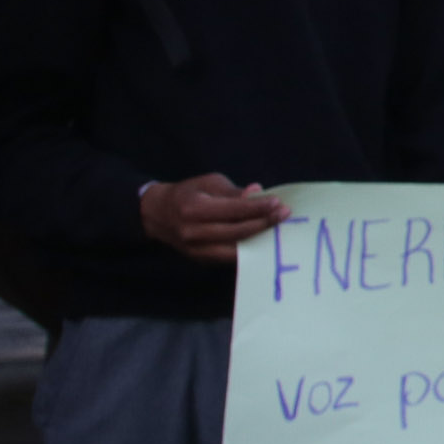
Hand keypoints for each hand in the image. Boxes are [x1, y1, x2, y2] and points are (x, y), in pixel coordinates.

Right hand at [141, 174, 289, 260]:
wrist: (158, 215)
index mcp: (193, 209)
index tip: (278, 203)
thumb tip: (257, 192)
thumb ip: (233, 191)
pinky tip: (264, 240)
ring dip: (259, 239)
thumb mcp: (209, 184)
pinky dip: (248, 249)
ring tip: (278, 228)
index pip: (232, 210)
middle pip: (236, 231)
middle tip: (284, 214)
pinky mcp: (201, 260)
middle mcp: (193, 232)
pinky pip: (229, 257)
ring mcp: (196, 250)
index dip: (257, 207)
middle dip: (263, 223)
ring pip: (235, 249)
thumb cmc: (189, 194)